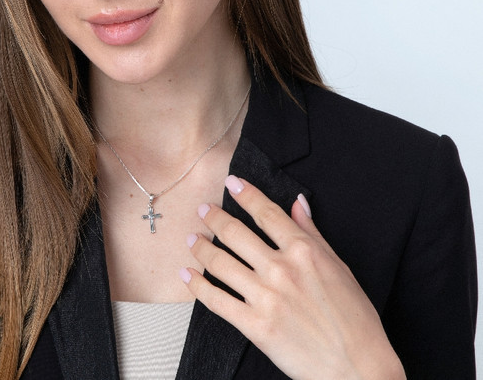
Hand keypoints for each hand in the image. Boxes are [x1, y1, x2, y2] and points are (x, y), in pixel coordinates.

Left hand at [180, 175, 404, 379]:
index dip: (245, 194)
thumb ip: (313, 232)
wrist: (358, 368)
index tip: (231, 183)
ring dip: (200, 247)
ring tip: (192, 239)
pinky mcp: (255, 326)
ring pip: (220, 262)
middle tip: (202, 210)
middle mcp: (281, 269)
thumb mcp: (340, 266)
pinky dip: (197, 285)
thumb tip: (297, 203)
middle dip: (214, 217)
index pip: (266, 213)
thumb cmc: (355, 319)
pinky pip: (216, 300)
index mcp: (304, 251)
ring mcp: (266, 298)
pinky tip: (187, 274)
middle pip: (235, 233)